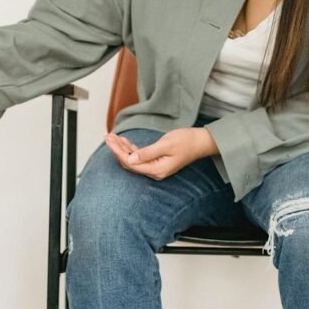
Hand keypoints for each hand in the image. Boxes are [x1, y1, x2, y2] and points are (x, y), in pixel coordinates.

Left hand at [104, 127, 218, 179]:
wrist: (201, 142)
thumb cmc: (186, 141)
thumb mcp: (166, 144)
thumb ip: (147, 153)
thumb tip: (130, 159)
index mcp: (157, 170)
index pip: (131, 163)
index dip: (118, 152)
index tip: (109, 140)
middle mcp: (154, 171)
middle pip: (129, 163)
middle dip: (117, 150)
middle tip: (107, 136)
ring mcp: (155, 167)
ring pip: (133, 159)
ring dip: (122, 148)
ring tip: (112, 136)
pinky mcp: (157, 161)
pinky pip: (140, 157)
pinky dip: (131, 148)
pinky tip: (124, 140)